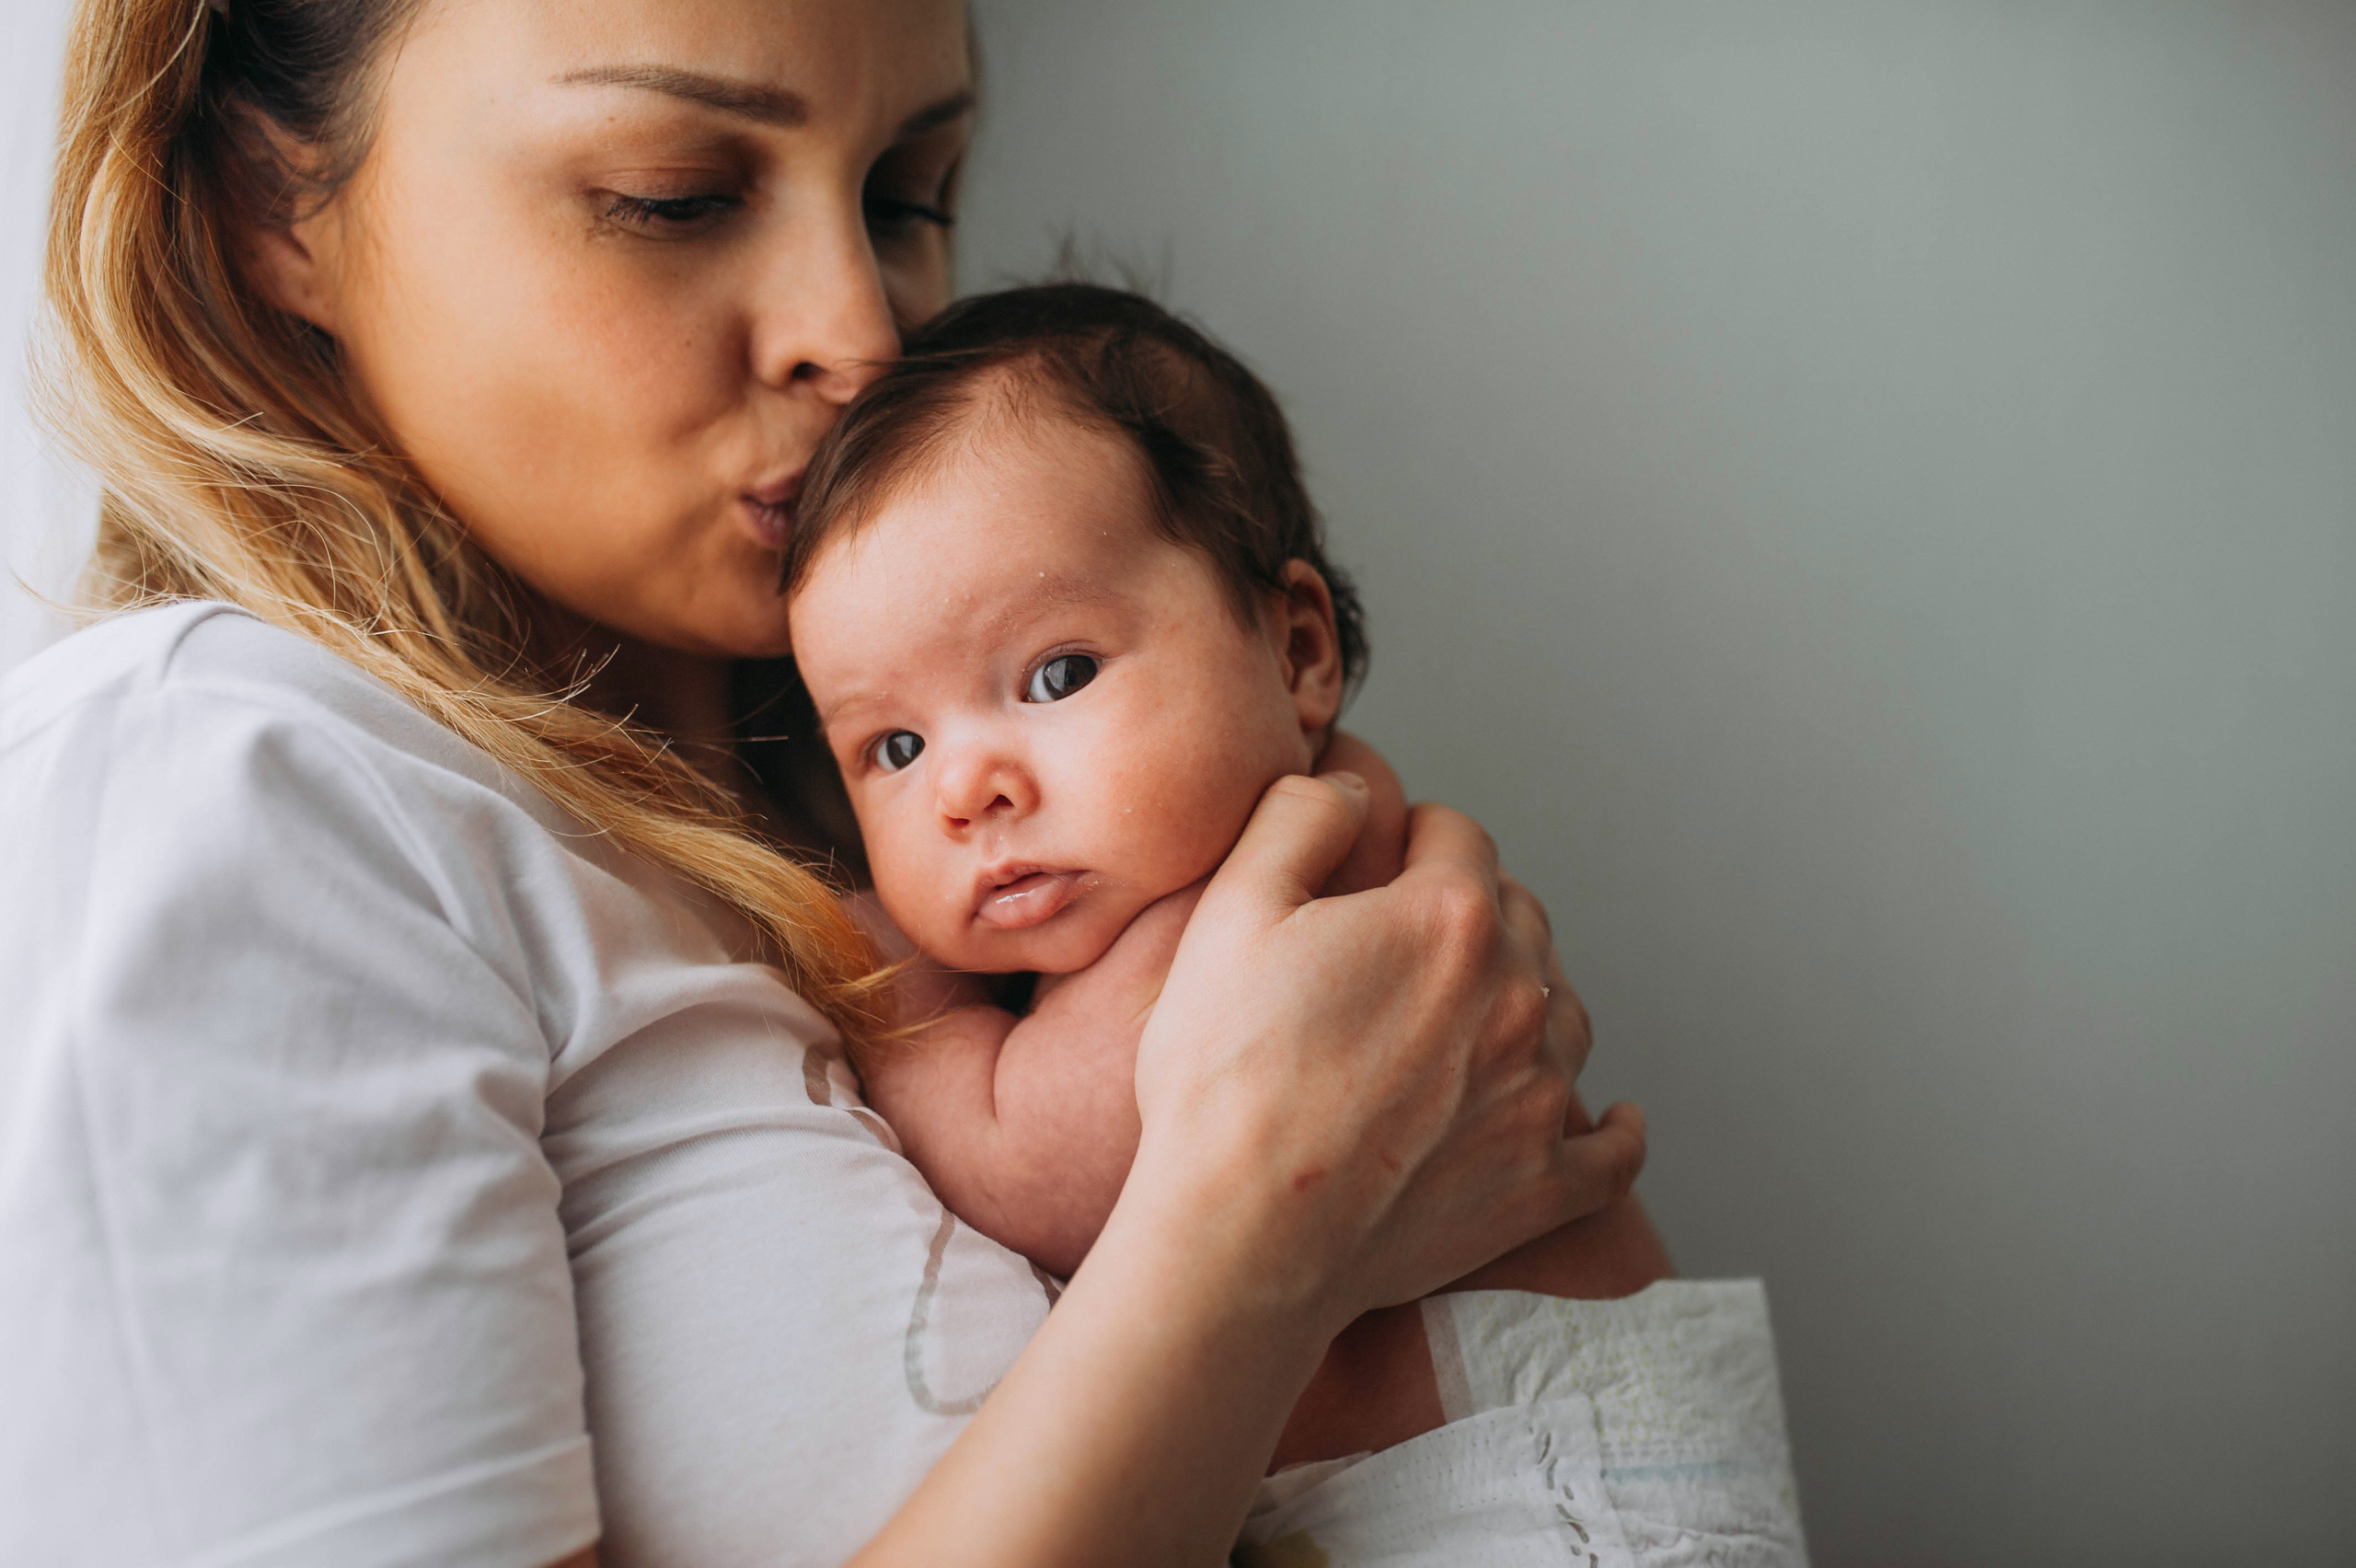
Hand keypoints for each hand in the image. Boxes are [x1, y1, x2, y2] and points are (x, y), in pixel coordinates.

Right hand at [1121, 772, 1646, 1339]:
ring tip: (1465, 1018)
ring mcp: (1540, 1096)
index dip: (1412, 838)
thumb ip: (1299, 819)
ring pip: (1564, 1012)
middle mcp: (1517, 997)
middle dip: (1470, 911)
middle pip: (1518, 916)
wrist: (1243, 1236)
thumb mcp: (1233, 910)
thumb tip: (1354, 787)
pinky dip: (1611, 1127)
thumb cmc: (1226, 1079)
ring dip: (1525, 999)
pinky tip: (1609, 1116)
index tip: (1382, 861)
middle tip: (1405, 943)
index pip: (1457, 835)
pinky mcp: (1543, 1186)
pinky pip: (1612, 1151)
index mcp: (1448, 918)